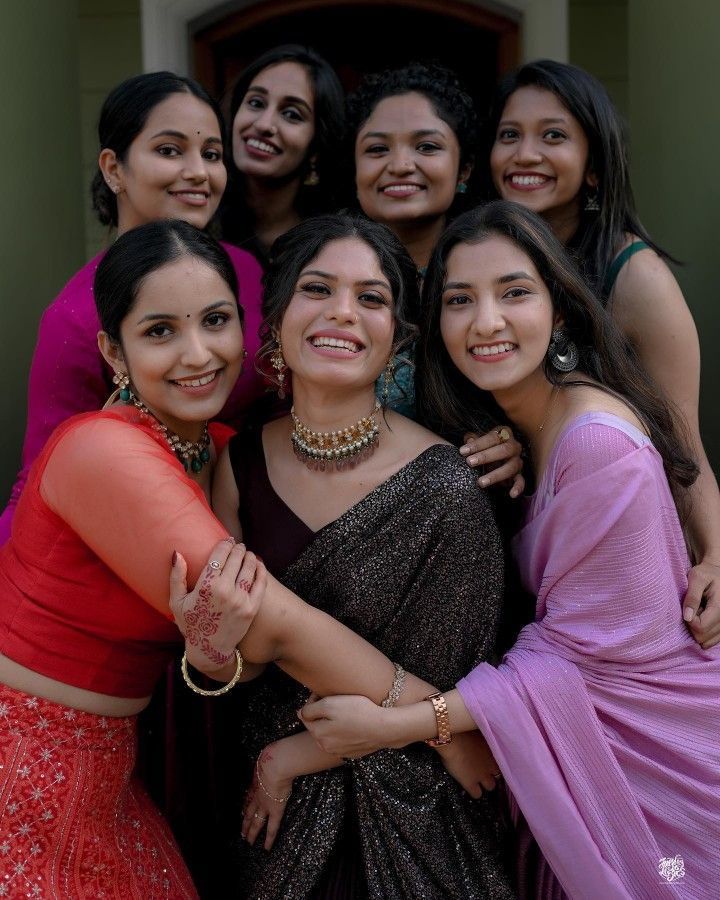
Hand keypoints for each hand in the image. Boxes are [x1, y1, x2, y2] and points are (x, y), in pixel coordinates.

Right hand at [170, 539, 266, 672]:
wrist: (210, 650)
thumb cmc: (191, 624)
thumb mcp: (177, 602)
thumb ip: (176, 577)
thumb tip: (177, 554)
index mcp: (206, 587)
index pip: (219, 555)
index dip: (225, 544)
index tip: (227, 540)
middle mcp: (225, 591)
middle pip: (236, 558)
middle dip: (238, 548)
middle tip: (238, 546)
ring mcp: (240, 600)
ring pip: (250, 567)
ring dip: (249, 556)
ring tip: (247, 554)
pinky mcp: (252, 608)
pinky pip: (260, 583)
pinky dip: (261, 570)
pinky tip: (258, 564)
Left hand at [241, 745, 292, 850]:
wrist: (276, 765)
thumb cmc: (273, 758)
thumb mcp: (267, 759)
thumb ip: (268, 761)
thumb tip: (272, 754)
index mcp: (256, 783)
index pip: (249, 797)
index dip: (245, 805)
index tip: (242, 812)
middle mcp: (257, 796)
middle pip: (248, 812)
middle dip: (245, 822)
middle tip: (241, 832)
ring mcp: (264, 805)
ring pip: (255, 822)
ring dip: (251, 832)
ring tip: (248, 841)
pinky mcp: (275, 810)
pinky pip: (272, 828)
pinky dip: (269, 839)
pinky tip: (266, 848)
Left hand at [300, 694, 391, 756]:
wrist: (385, 727)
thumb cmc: (358, 712)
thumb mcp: (330, 704)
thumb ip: (310, 709)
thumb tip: (300, 713)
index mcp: (319, 735)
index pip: (306, 715)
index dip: (314, 702)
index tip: (325, 694)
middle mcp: (327, 747)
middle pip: (318, 726)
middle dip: (322, 714)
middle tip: (337, 701)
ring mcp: (341, 752)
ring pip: (331, 734)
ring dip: (334, 723)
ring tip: (347, 712)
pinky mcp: (354, 753)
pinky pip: (344, 740)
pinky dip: (346, 732)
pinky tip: (355, 723)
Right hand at [434, 731, 500, 796]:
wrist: (451, 737)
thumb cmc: (464, 728)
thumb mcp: (480, 732)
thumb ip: (487, 738)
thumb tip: (486, 740)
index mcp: (496, 751)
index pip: (505, 762)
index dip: (496, 761)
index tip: (490, 759)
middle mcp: (492, 765)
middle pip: (499, 775)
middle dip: (493, 772)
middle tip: (483, 768)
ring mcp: (482, 776)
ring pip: (491, 786)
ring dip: (486, 783)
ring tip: (477, 778)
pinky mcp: (470, 783)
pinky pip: (477, 795)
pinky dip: (474, 791)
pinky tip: (469, 786)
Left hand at [460, 427, 524, 497]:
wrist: (494, 458)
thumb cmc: (483, 447)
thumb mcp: (477, 441)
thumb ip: (472, 439)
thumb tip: (469, 440)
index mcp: (504, 434)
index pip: (493, 437)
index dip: (478, 444)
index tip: (462, 451)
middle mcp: (514, 446)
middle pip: (505, 449)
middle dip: (486, 456)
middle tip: (469, 462)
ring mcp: (517, 461)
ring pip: (511, 467)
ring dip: (495, 475)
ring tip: (480, 482)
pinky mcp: (519, 475)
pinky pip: (521, 481)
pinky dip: (518, 488)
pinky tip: (511, 494)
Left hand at [683, 559, 719, 648]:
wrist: (718, 572)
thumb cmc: (706, 573)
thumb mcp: (696, 578)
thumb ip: (692, 597)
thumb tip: (687, 617)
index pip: (701, 627)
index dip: (689, 621)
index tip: (686, 609)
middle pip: (704, 637)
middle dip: (693, 627)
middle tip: (692, 611)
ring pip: (709, 641)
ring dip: (699, 631)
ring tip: (698, 614)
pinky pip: (714, 640)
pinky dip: (705, 634)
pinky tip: (702, 619)